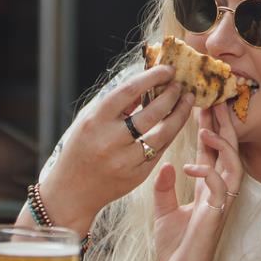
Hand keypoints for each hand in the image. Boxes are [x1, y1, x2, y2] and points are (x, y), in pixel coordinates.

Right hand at [38, 64, 190, 231]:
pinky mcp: (136, 176)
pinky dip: (170, 134)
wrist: (72, 190)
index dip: (152, 77)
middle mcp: (110, 141)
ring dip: (179, 115)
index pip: (129, 91)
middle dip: (171, 96)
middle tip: (181, 85)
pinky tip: (177, 122)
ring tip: (188, 101)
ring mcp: (125, 160)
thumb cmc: (80, 148)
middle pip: (151, 113)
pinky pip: (160, 151)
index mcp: (96, 121)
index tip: (167, 69)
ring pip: (162, 134)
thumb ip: (116, 103)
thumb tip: (145, 84)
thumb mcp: (89, 120)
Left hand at [152, 104, 244, 260]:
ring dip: (221, 145)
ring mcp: (221, 204)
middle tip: (213, 100)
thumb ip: (164, 188)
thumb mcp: (163, 212)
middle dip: (222, 125)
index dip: (209, 127)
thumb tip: (165, 165)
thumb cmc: (175, 248)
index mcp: (208, 189)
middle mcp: (219, 192)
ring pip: (233, 165)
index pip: (212, 151)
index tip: (201, 104)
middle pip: (228, 151)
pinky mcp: (216, 216)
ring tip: (204, 127)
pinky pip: (220, 188)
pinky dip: (207, 173)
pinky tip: (190, 165)